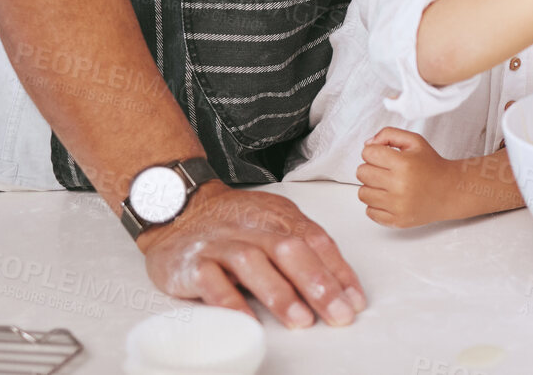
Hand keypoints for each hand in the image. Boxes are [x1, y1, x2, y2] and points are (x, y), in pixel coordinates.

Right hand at [137, 182, 364, 328]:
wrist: (178, 210)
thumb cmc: (232, 224)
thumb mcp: (271, 225)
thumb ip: (302, 249)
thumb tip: (339, 287)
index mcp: (278, 217)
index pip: (316, 240)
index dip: (339, 271)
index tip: (354, 301)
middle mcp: (252, 227)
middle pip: (290, 250)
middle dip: (318, 284)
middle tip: (338, 314)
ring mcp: (221, 244)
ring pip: (254, 263)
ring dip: (281, 293)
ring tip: (302, 320)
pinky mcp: (192, 263)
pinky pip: (212, 283)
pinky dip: (232, 303)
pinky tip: (250, 322)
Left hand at [356, 128, 520, 227]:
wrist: (449, 190)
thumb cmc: (431, 165)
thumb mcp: (414, 141)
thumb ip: (389, 134)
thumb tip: (368, 144)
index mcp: (403, 163)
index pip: (368, 153)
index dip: (373, 152)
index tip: (383, 155)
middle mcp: (399, 185)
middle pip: (362, 173)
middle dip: (371, 168)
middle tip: (385, 170)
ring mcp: (398, 206)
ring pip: (362, 193)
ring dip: (371, 187)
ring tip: (386, 184)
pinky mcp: (397, 220)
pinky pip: (369, 212)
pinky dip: (376, 205)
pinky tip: (389, 198)